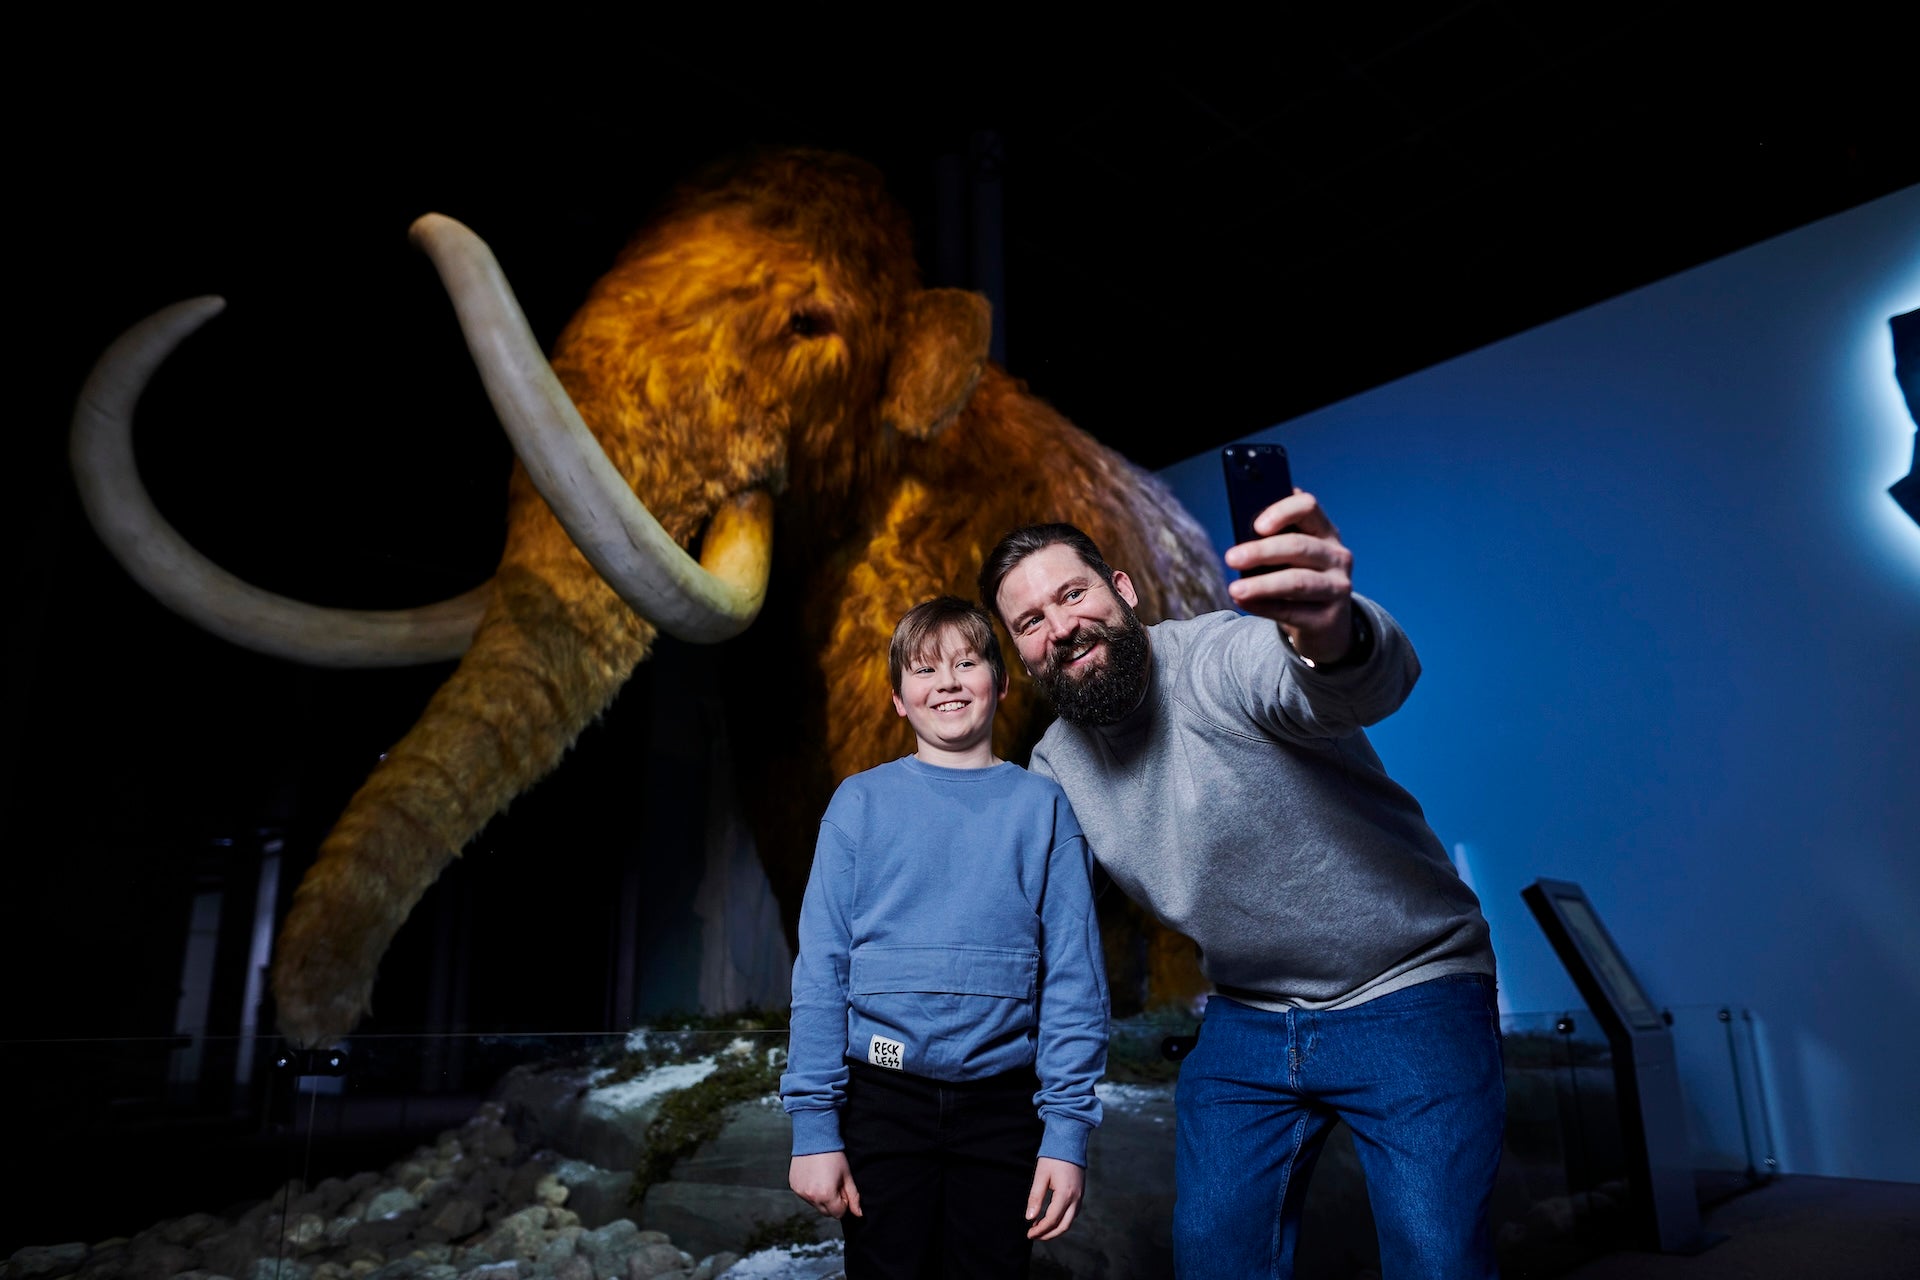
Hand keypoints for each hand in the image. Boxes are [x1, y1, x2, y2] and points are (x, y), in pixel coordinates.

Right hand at [789, 1152, 862, 1218]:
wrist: (815, 1138)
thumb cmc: (834, 1156)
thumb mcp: (847, 1176)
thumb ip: (854, 1197)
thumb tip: (859, 1214)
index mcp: (826, 1195)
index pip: (838, 1213)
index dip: (843, 1202)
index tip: (841, 1188)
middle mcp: (811, 1197)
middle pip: (826, 1212)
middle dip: (832, 1202)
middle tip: (833, 1183)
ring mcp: (801, 1192)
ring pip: (815, 1204)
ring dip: (820, 1197)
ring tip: (823, 1178)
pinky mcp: (794, 1186)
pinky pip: (805, 1195)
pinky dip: (810, 1190)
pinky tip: (814, 1176)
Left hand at [1025, 1156, 1083, 1239]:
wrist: (1070, 1141)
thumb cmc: (1053, 1157)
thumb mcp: (1040, 1176)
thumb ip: (1035, 1197)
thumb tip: (1029, 1218)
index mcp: (1065, 1194)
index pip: (1051, 1220)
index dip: (1039, 1230)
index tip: (1028, 1233)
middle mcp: (1076, 1198)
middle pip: (1063, 1226)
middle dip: (1048, 1234)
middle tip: (1034, 1235)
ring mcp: (1080, 1196)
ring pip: (1070, 1221)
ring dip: (1056, 1229)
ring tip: (1040, 1228)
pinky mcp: (1080, 1193)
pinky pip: (1073, 1213)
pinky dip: (1062, 1220)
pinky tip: (1051, 1218)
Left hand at [1222, 490, 1354, 662]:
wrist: (1324, 624)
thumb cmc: (1297, 578)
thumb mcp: (1290, 557)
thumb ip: (1272, 542)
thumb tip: (1240, 541)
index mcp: (1325, 531)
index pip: (1308, 507)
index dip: (1282, 512)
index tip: (1257, 526)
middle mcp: (1337, 556)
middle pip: (1299, 546)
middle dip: (1262, 551)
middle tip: (1231, 558)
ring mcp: (1337, 588)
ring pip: (1297, 582)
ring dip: (1262, 585)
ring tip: (1235, 589)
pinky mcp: (1329, 618)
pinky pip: (1292, 611)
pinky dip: (1264, 606)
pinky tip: (1243, 602)